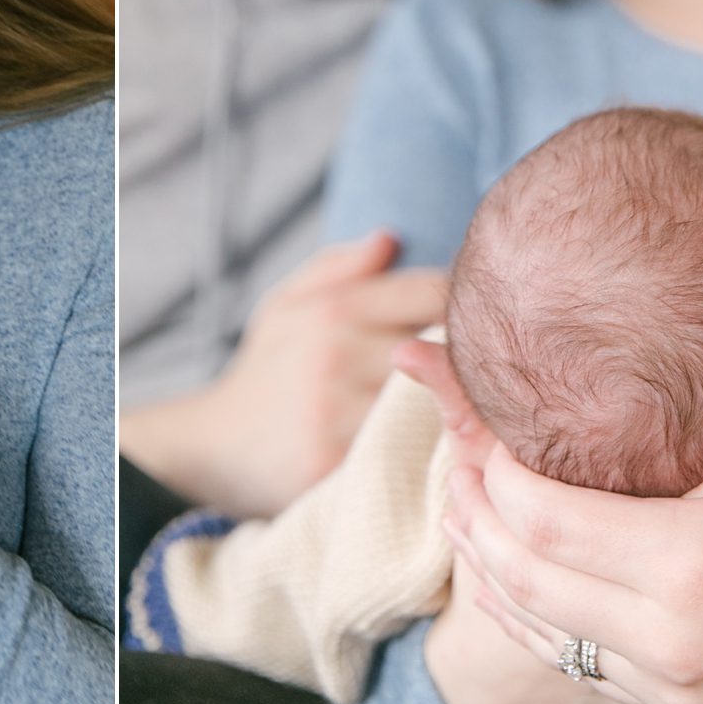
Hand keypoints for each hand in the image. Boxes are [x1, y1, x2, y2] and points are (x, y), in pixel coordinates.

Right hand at [124, 232, 447, 515]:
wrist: (211, 446)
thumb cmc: (264, 371)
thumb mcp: (286, 305)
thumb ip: (339, 268)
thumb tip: (391, 239)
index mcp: (333, 309)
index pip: (435, 292)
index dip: (467, 306)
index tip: (476, 324)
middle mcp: (336, 355)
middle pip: (445, 349)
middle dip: (470, 361)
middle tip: (491, 372)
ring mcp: (336, 412)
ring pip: (433, 403)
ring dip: (458, 409)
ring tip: (472, 413)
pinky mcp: (337, 464)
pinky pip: (407, 451)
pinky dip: (430, 450)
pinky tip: (437, 450)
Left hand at [444, 261, 702, 703]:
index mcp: (692, 561)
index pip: (541, 515)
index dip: (493, 468)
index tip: (480, 424)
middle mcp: (664, 630)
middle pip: (517, 568)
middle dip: (472, 511)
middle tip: (454, 460)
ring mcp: (668, 679)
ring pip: (533, 624)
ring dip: (486, 567)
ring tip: (460, 510)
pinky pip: (569, 665)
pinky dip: (528, 620)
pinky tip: (513, 584)